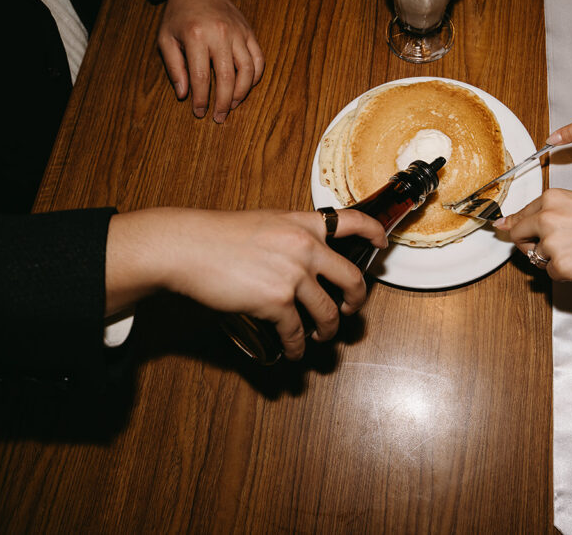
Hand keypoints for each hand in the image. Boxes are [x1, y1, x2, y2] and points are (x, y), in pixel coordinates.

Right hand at [107, 208, 386, 359]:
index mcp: (302, 223)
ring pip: (328, 313)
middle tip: (351, 310)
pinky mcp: (276, 301)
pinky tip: (295, 351)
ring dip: (328, 331)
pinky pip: (297, 332)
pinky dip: (298, 347)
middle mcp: (305, 247)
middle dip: (357, 301)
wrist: (188, 247)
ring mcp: (293, 275)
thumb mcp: (263, 222)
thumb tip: (301, 258)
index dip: (374, 231)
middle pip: (352, 278)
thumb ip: (288, 235)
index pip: (351, 221)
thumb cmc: (217, 235)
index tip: (383, 243)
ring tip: (321, 336)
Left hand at [157, 0, 263, 123]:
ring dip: (241, 92)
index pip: (200, 78)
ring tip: (232, 105)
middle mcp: (219, 34)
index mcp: (196, 37)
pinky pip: (258, 58)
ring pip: (247, 70)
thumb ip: (175, 68)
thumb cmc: (179, 15)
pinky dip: (255, 76)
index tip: (199, 112)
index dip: (201, 99)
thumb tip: (183, 94)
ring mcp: (237, 32)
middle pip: (226, 78)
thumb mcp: (166, 39)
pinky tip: (246, 86)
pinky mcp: (248, 31)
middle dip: (223, 102)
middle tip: (219, 117)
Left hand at [494, 188, 571, 286]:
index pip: (520, 216)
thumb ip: (543, 212)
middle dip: (530, 246)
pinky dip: (565, 273)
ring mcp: (552, 242)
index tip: (505, 229)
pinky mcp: (560, 265)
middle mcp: (547, 217)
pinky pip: (551, 273)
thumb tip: (502, 224)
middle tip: (557, 247)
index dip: (518, 227)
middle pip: (518, 237)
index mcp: (552, 198)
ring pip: (536, 257)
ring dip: (552, 259)